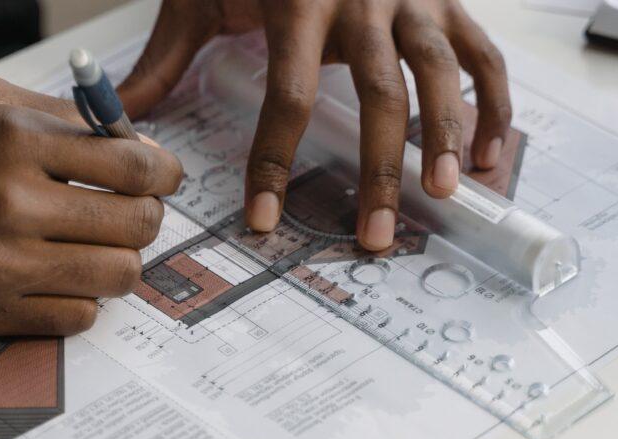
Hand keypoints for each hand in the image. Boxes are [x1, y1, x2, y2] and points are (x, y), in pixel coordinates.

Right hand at [0, 73, 181, 335]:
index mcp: (14, 139)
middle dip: (149, 217)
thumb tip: (136, 143)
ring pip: (118, 276)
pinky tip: (64, 278)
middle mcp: (10, 202)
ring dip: (121, 261)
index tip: (165, 178)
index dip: (165, 173)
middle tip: (133, 212)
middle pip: (137, 224)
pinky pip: (78, 318)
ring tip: (99, 247)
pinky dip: (85, 299)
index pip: (135, 166)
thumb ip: (62, 115)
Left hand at [118, 0, 510, 249]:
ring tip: (445, 193)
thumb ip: (168, 53)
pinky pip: (482, 53)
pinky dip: (493, 103)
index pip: (287, 97)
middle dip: (379, 172)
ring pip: (438, 73)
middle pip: (380, 96)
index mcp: (297, 2)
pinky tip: (490, 154)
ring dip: (448, 136)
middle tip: (374, 236)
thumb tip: (123, 111)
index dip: (274, 163)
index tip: (264, 219)